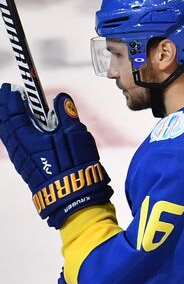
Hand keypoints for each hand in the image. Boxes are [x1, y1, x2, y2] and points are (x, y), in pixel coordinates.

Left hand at [0, 86, 112, 228]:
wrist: (72, 196)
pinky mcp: (26, 168)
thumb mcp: (75, 134)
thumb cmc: (74, 163)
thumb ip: (67, 114)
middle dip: (3, 107)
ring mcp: (21, 160)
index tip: (12, 87)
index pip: (13, 113)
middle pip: (4, 124)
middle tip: (5, 94)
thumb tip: (61, 98)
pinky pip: (13, 145)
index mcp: (27, 138)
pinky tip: (21, 131)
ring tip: (11, 110)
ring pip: (7, 135)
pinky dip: (13, 132)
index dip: (11, 98)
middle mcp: (19, 149)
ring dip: (7, 120)